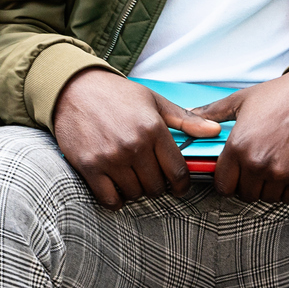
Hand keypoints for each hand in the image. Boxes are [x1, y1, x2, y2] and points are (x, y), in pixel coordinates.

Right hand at [52, 70, 220, 206]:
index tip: (177, 186)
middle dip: (157, 186)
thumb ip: (184, 119)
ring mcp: (110, 157)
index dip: (181, 185)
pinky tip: (116, 187)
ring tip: (131, 176)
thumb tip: (214, 130)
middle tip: (149, 176)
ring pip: (134, 193)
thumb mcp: (153, 101)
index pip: (178, 172)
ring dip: (135, 190)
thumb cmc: (116, 94)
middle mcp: (134, 145)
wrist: (74, 89)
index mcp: (153, 129)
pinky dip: (115, 199)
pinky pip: (109, 199)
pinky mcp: (89, 166)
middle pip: (156, 187)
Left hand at [193, 64, 288, 202]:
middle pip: (245, 194)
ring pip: (267, 197)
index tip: (236, 173)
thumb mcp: (242, 100)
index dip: (228, 180)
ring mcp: (281, 173)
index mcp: (239, 146)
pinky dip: (288, 189)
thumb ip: (213, 112)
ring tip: (275, 165)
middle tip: (258, 166)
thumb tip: (191, 115)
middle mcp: (258, 163)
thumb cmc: (283, 94)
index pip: (223, 185)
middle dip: (249, 183)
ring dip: (269, 186)